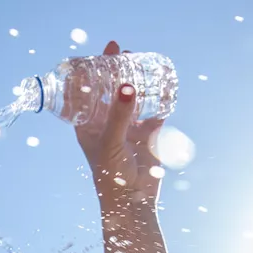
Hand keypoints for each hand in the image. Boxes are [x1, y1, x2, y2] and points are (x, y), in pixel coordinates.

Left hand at [74, 40, 164, 209]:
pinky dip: (160, 96)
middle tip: (124, 51)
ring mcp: (129, 127)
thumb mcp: (111, 142)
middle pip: (111, 89)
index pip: (88, 91)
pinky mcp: (149, 133)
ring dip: (138, 79)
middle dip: (117, 69)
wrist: (133, 201)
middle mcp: (108, 122)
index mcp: (89, 125)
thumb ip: (119, 114)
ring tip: (141, 61)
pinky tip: (163, 81)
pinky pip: (156, 109)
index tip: (102, 51)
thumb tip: (127, 85)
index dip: (93, 69)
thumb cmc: (110, 175)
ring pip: (134, 96)